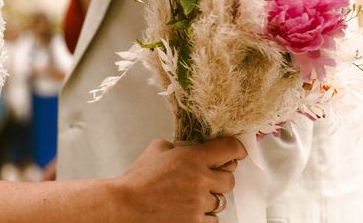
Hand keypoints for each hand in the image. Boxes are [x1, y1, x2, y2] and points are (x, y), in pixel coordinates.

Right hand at [115, 138, 246, 222]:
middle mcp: (201, 180)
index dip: (237, 149)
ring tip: (191, 196)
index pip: (230, 148)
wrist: (124, 207)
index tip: (238, 152)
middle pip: (230, 179)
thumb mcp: (159, 148)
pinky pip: (212, 219)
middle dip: (220, 177)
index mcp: (193, 157)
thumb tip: (197, 148)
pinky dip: (204, 215)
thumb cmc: (138, 178)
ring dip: (210, 198)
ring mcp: (199, 204)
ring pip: (221, 201)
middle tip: (206, 178)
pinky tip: (188, 210)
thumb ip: (182, 146)